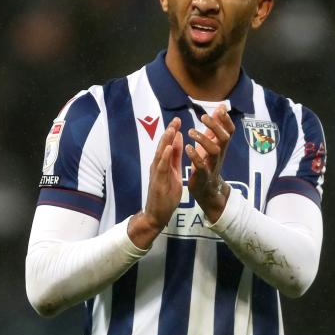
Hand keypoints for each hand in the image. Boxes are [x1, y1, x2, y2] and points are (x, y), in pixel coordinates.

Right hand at [128, 118, 182, 248]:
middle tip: (176, 120)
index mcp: (163, 164)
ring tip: (172, 129)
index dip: (172, 132)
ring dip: (166, 141)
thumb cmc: (165, 195)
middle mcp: (157, 166)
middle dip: (169, 132)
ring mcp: (156, 174)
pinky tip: (169, 148)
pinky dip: (165, 157)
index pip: (168, 145)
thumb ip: (175, 157)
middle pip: (163, 146)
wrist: (156, 214)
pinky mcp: (158, 182)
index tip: (178, 120)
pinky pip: (161, 167)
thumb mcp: (174, 172)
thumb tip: (178, 139)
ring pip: (160, 154)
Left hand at [186, 106, 233, 221]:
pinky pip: (202, 165)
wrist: (207, 189)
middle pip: (224, 138)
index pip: (230, 131)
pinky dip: (195, 156)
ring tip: (191, 132)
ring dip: (203, 139)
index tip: (219, 109)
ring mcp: (212, 164)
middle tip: (202, 117)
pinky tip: (188, 148)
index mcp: (221, 146)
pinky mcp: (203, 175)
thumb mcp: (212, 142)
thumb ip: (216, 126)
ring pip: (214, 151)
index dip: (226, 120)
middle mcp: (220, 154)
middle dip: (215, 126)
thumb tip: (221, 107)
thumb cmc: (208, 162)